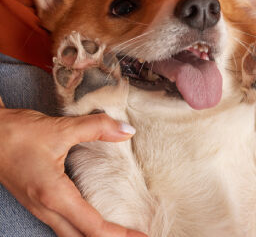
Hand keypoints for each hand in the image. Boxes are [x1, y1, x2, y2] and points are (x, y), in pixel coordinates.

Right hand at [0, 100, 146, 236]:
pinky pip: (61, 222)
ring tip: (118, 228)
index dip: (119, 233)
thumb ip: (97, 128)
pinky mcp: (35, 200)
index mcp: (53, 195)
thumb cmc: (17, 134)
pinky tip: (90, 216)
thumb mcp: (61, 129)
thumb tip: (127, 130)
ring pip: (69, 233)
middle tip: (134, 235)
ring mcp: (37, 206)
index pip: (92, 226)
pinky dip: (80, 226)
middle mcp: (45, 207)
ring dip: (93, 234)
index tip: (141, 235)